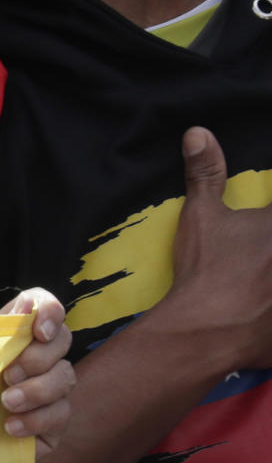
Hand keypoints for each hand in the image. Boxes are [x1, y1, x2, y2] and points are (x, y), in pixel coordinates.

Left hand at [0, 288, 73, 456]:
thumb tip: (27, 304)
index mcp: (19, 334)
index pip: (49, 308)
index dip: (50, 313)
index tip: (38, 332)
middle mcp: (43, 357)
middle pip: (63, 342)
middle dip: (36, 358)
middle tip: (7, 375)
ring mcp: (53, 390)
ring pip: (66, 378)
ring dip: (37, 390)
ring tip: (7, 402)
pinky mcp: (54, 422)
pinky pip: (61, 415)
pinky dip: (36, 419)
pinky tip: (10, 427)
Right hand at [161, 127, 271, 370]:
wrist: (206, 331)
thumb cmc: (207, 269)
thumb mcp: (202, 216)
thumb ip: (206, 174)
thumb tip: (197, 132)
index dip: (270, 217)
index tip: (262, 227)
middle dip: (269, 246)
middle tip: (259, 252)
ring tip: (265, 275)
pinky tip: (266, 300)